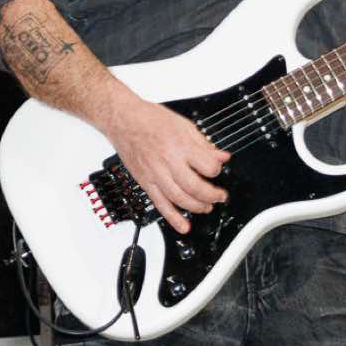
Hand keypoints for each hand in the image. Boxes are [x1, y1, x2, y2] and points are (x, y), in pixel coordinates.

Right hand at [102, 87, 228, 234]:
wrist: (124, 120)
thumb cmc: (150, 119)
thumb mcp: (184, 125)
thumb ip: (204, 144)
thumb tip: (221, 156)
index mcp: (181, 146)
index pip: (208, 167)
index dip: (217, 170)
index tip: (217, 170)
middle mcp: (168, 162)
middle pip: (196, 187)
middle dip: (212, 195)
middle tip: (219, 196)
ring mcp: (155, 174)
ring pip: (180, 199)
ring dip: (197, 207)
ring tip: (206, 207)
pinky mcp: (145, 183)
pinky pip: (160, 204)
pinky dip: (173, 218)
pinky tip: (183, 226)